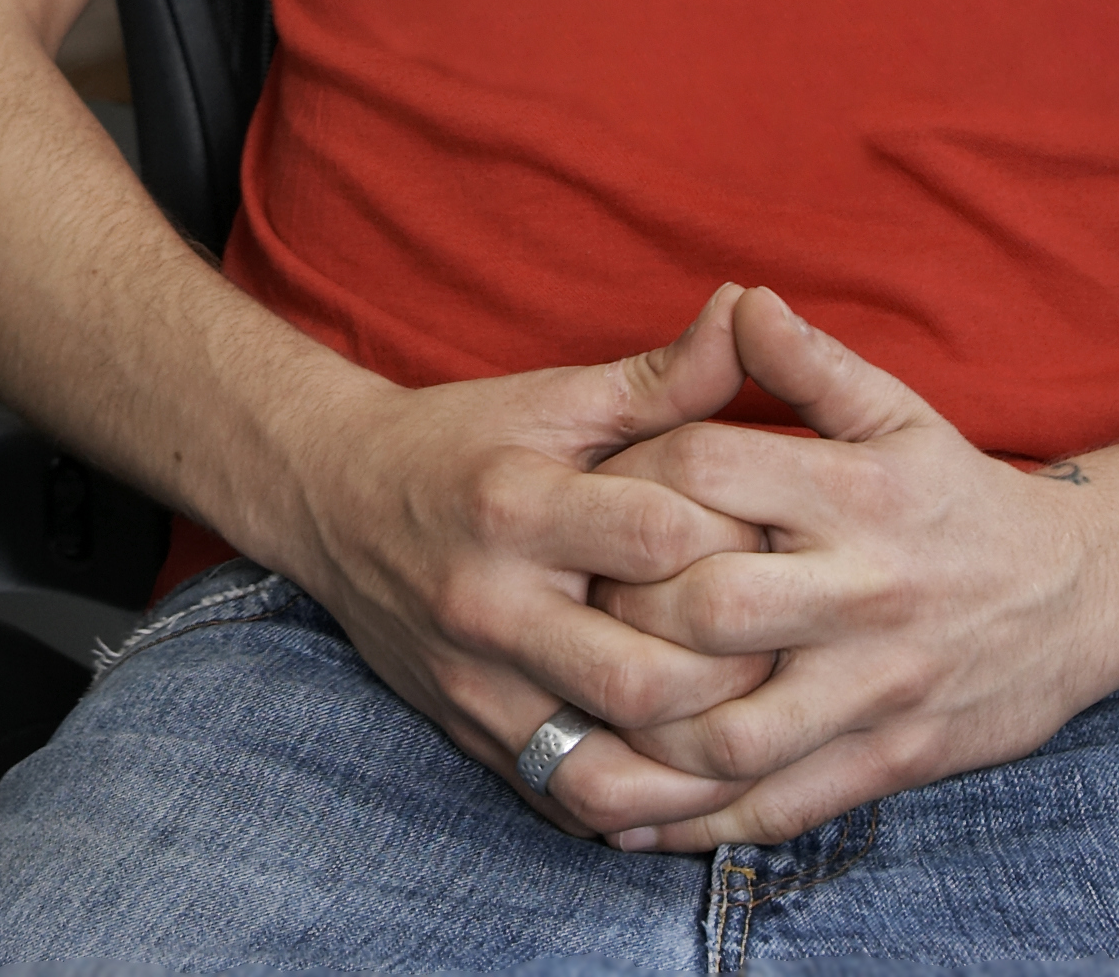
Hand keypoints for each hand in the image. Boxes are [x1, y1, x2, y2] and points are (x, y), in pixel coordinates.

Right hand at [257, 284, 796, 842]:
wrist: (335, 499)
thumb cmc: (466, 441)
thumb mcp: (557, 397)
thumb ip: (664, 377)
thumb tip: (753, 310)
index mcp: (515, 504)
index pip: (658, 538)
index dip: (737, 541)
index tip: (777, 536)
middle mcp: (488, 605)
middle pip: (642, 676)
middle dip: (733, 669)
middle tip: (783, 643)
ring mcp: (475, 686)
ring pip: (609, 769)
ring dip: (698, 762)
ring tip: (755, 723)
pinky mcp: (473, 737)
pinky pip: (572, 804)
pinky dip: (643, 807)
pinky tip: (696, 779)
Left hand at [576, 289, 1118, 846]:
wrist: (1085, 596)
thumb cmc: (962, 496)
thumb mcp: (899, 413)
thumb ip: (810, 364)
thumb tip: (738, 299)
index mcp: (856, 494)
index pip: (705, 473)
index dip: (627, 477)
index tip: (586, 492)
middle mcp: (866, 592)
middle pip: (706, 607)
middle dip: (621, 606)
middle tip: (572, 600)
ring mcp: (878, 688)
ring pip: (733, 729)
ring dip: (642, 729)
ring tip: (585, 706)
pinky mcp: (892, 761)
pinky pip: (779, 806)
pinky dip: (694, 822)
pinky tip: (627, 818)